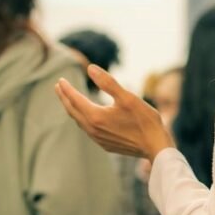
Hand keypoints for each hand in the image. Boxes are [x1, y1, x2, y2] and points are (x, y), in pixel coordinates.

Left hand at [55, 65, 175, 159]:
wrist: (155, 146)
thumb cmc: (144, 121)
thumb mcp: (128, 97)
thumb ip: (108, 82)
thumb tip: (90, 68)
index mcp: (96, 116)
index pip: (75, 99)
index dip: (67, 89)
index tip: (60, 80)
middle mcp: (93, 129)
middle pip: (73, 111)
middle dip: (65, 98)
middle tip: (58, 87)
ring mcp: (99, 139)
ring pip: (80, 122)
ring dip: (73, 109)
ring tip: (70, 101)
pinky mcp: (106, 145)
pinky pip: (88, 130)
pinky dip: (83, 120)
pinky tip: (88, 117)